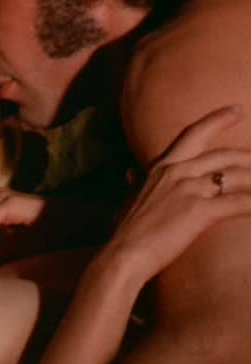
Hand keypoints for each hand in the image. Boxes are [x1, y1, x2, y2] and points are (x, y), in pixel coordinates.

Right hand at [106, 105, 250, 281]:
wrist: (125, 254)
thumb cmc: (128, 231)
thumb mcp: (130, 199)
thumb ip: (136, 182)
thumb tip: (131, 172)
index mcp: (162, 167)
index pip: (193, 134)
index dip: (217, 120)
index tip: (237, 110)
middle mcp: (177, 171)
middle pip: (225, 155)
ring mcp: (189, 189)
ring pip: (237, 176)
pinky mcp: (200, 210)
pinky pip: (240, 202)